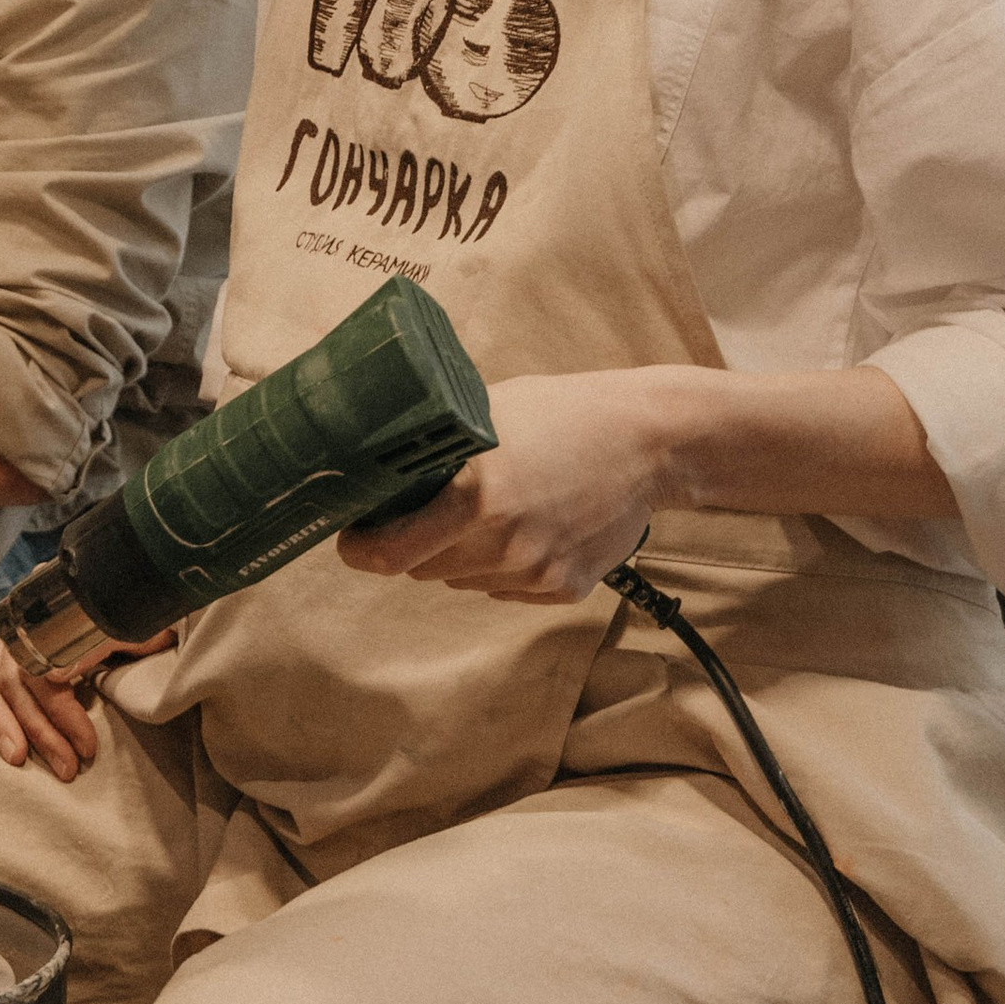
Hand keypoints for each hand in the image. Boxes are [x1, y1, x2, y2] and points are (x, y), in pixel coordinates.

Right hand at [0, 625, 175, 781]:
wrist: (107, 579)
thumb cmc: (120, 610)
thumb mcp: (128, 624)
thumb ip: (124, 638)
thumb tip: (106, 660)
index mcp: (56, 620)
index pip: (48, 676)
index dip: (64, 716)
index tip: (88, 747)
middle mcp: (23, 627)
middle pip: (17, 686)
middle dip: (40, 733)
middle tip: (67, 770)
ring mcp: (6, 633)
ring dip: (1, 724)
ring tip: (16, 759)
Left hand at [338, 371, 670, 602]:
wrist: (651, 442)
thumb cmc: (564, 414)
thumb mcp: (487, 413)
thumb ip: (435, 446)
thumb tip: (376, 461)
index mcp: (477, 495)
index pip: (389, 553)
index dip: (361, 549)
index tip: (353, 537)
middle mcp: (504, 542)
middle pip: (421, 569)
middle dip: (412, 543)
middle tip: (424, 508)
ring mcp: (536, 572)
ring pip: (463, 580)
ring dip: (460, 554)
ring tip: (491, 507)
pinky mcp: (564, 590)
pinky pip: (505, 589)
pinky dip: (502, 566)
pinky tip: (528, 524)